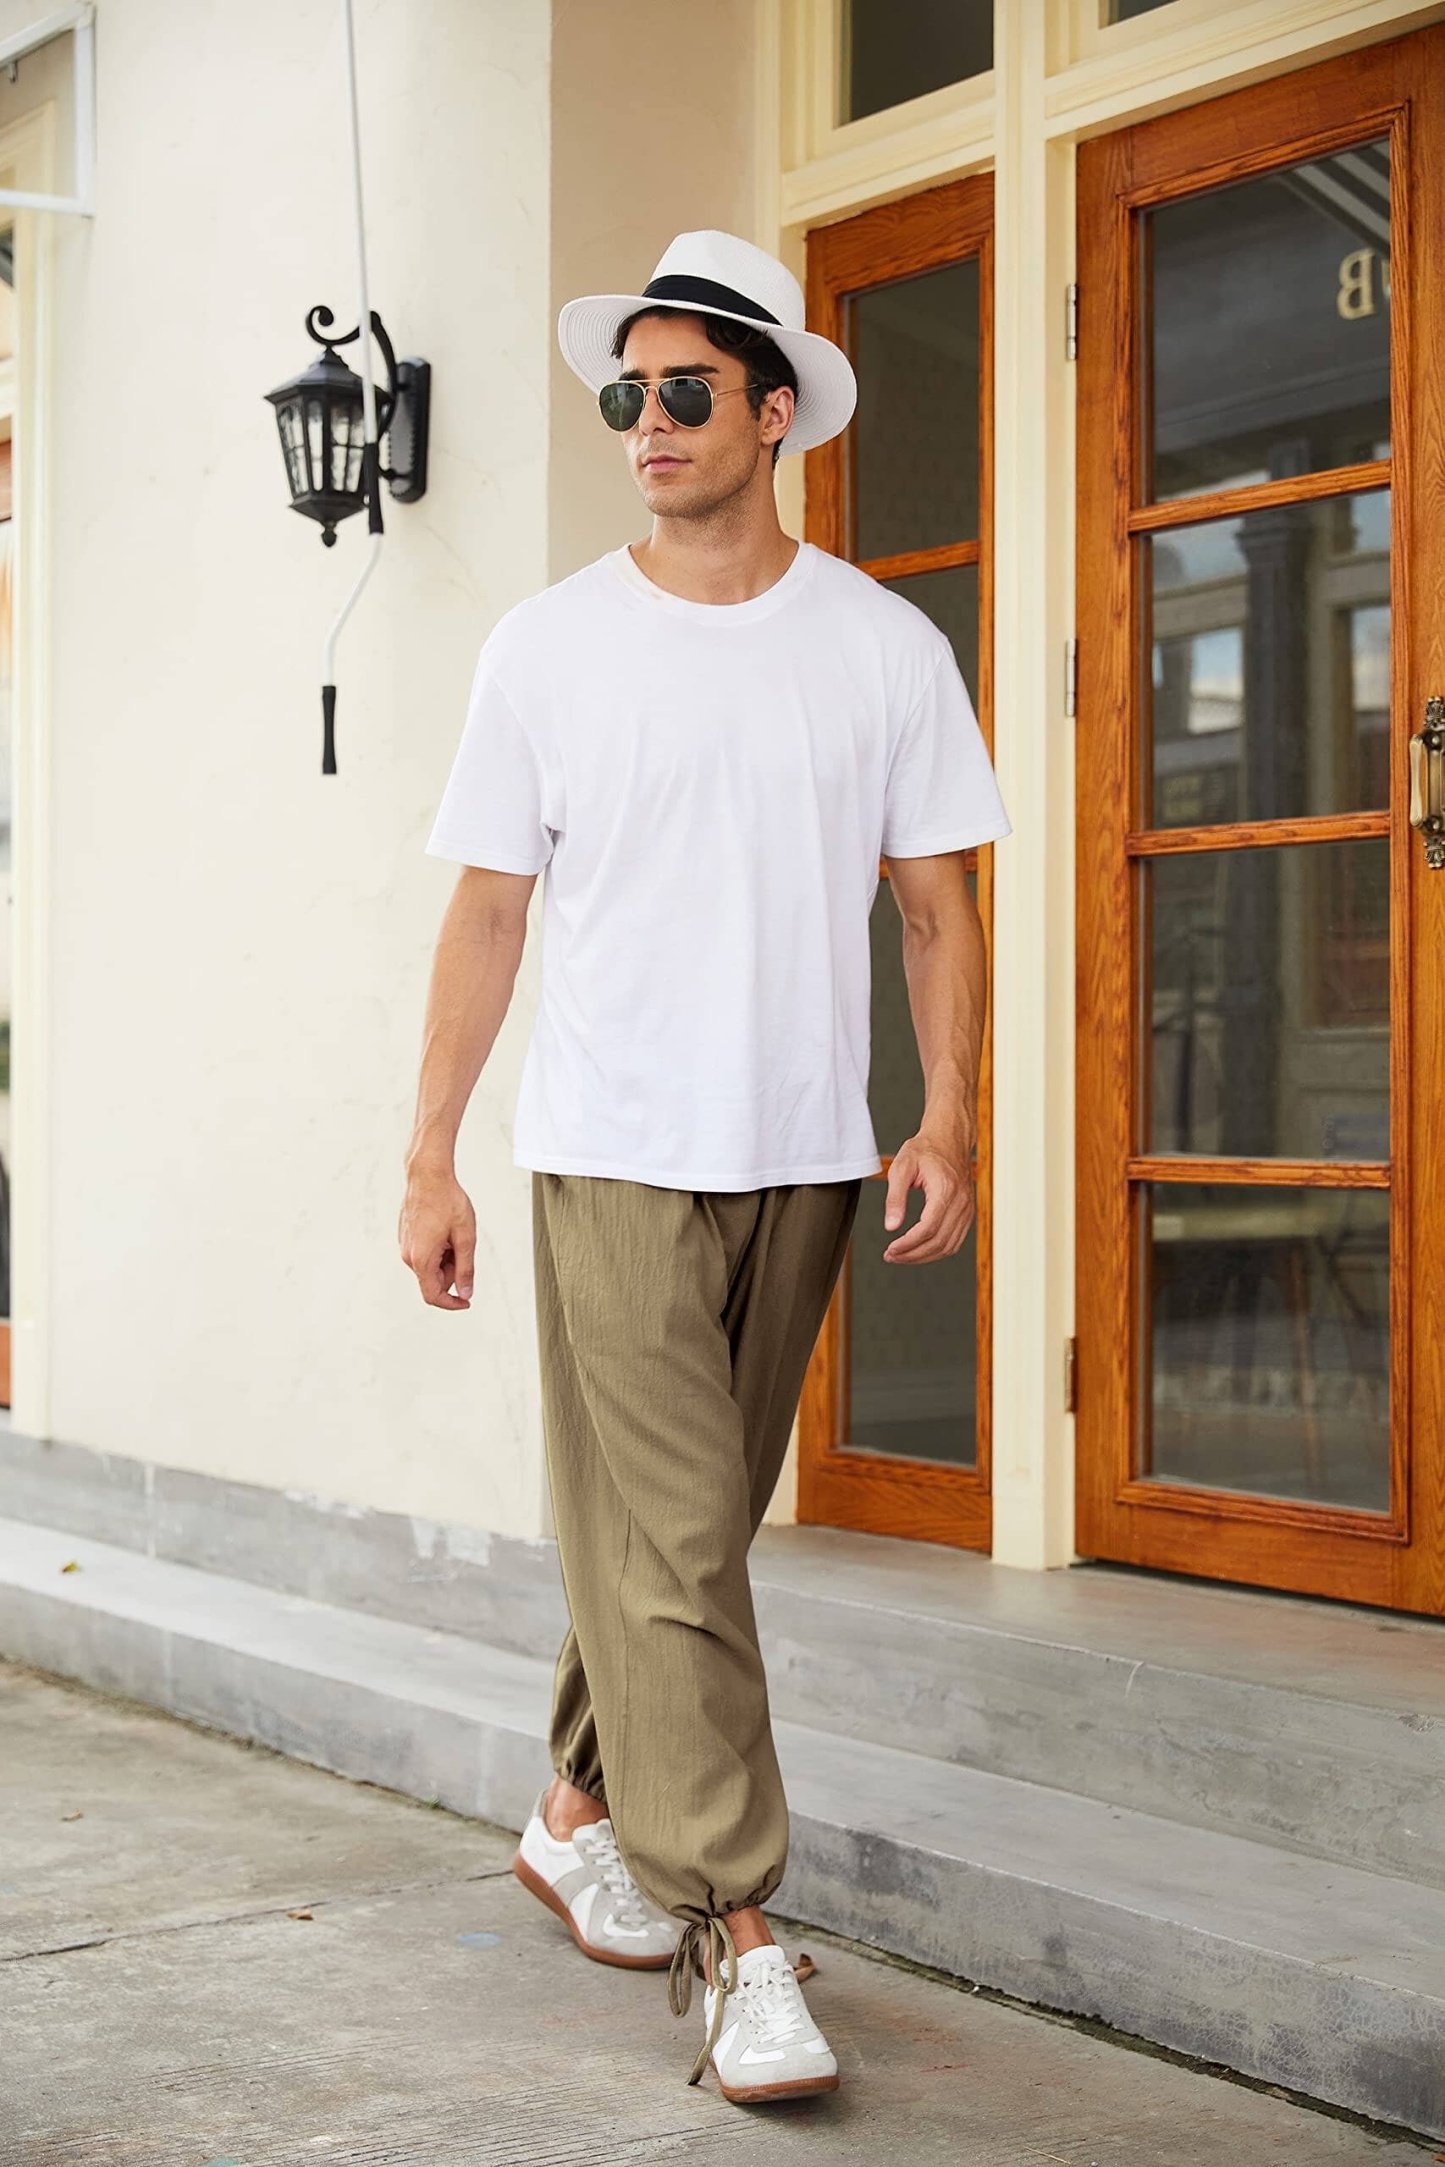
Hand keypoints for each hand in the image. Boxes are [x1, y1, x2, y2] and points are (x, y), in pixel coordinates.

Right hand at [399, 1167, 476, 1309]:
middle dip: (452, 1271)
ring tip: (454, 1234)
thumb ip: (465, 1269)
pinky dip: (438, 1249)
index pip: (433, 1296)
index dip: (451, 1303)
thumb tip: (465, 1292)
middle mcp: (408, 1256)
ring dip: (446, 1258)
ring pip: (430, 1266)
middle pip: (434, 1280)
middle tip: (464, 1247)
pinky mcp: (406, 1237)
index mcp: (421, 1259)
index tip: (466, 1301)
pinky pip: (424, 1253)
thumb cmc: (447, 1201)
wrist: (428, 1175)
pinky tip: (444, 1229)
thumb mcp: (465, 1237)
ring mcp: (405, 1246)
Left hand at [882, 1132, 975, 1264]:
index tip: (890, 1249)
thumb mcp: (901, 1167)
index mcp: (945, 1189)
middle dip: (913, 1254)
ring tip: (902, 1256)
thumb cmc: (925, 1150)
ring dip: (924, 1257)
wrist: (948, 1139)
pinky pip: (955, 1241)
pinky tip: (919, 1250)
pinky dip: (937, 1251)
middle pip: (939, 1242)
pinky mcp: (967, 1213)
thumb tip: (891, 1226)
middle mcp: (961, 1201)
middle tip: (891, 1256)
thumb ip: (895, 1198)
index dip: (908, 1244)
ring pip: (948, 1246)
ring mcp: (967, 1209)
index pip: (929, 1228)